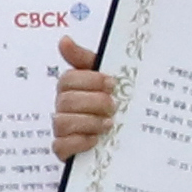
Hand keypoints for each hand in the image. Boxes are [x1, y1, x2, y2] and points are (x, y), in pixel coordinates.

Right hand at [49, 33, 111, 159]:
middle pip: (66, 100)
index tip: (112, 84)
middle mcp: (64, 108)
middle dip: (93, 102)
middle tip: (114, 106)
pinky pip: (60, 146)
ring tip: (109, 124)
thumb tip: (64, 40)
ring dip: (89, 122)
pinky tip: (95, 139)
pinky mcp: (65, 151)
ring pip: (62, 122)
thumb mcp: (106, 78)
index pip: (68, 79)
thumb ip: (85, 59)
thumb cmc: (113, 104)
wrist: (131, 141)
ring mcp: (62, 130)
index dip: (89, 80)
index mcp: (72, 88)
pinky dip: (79, 142)